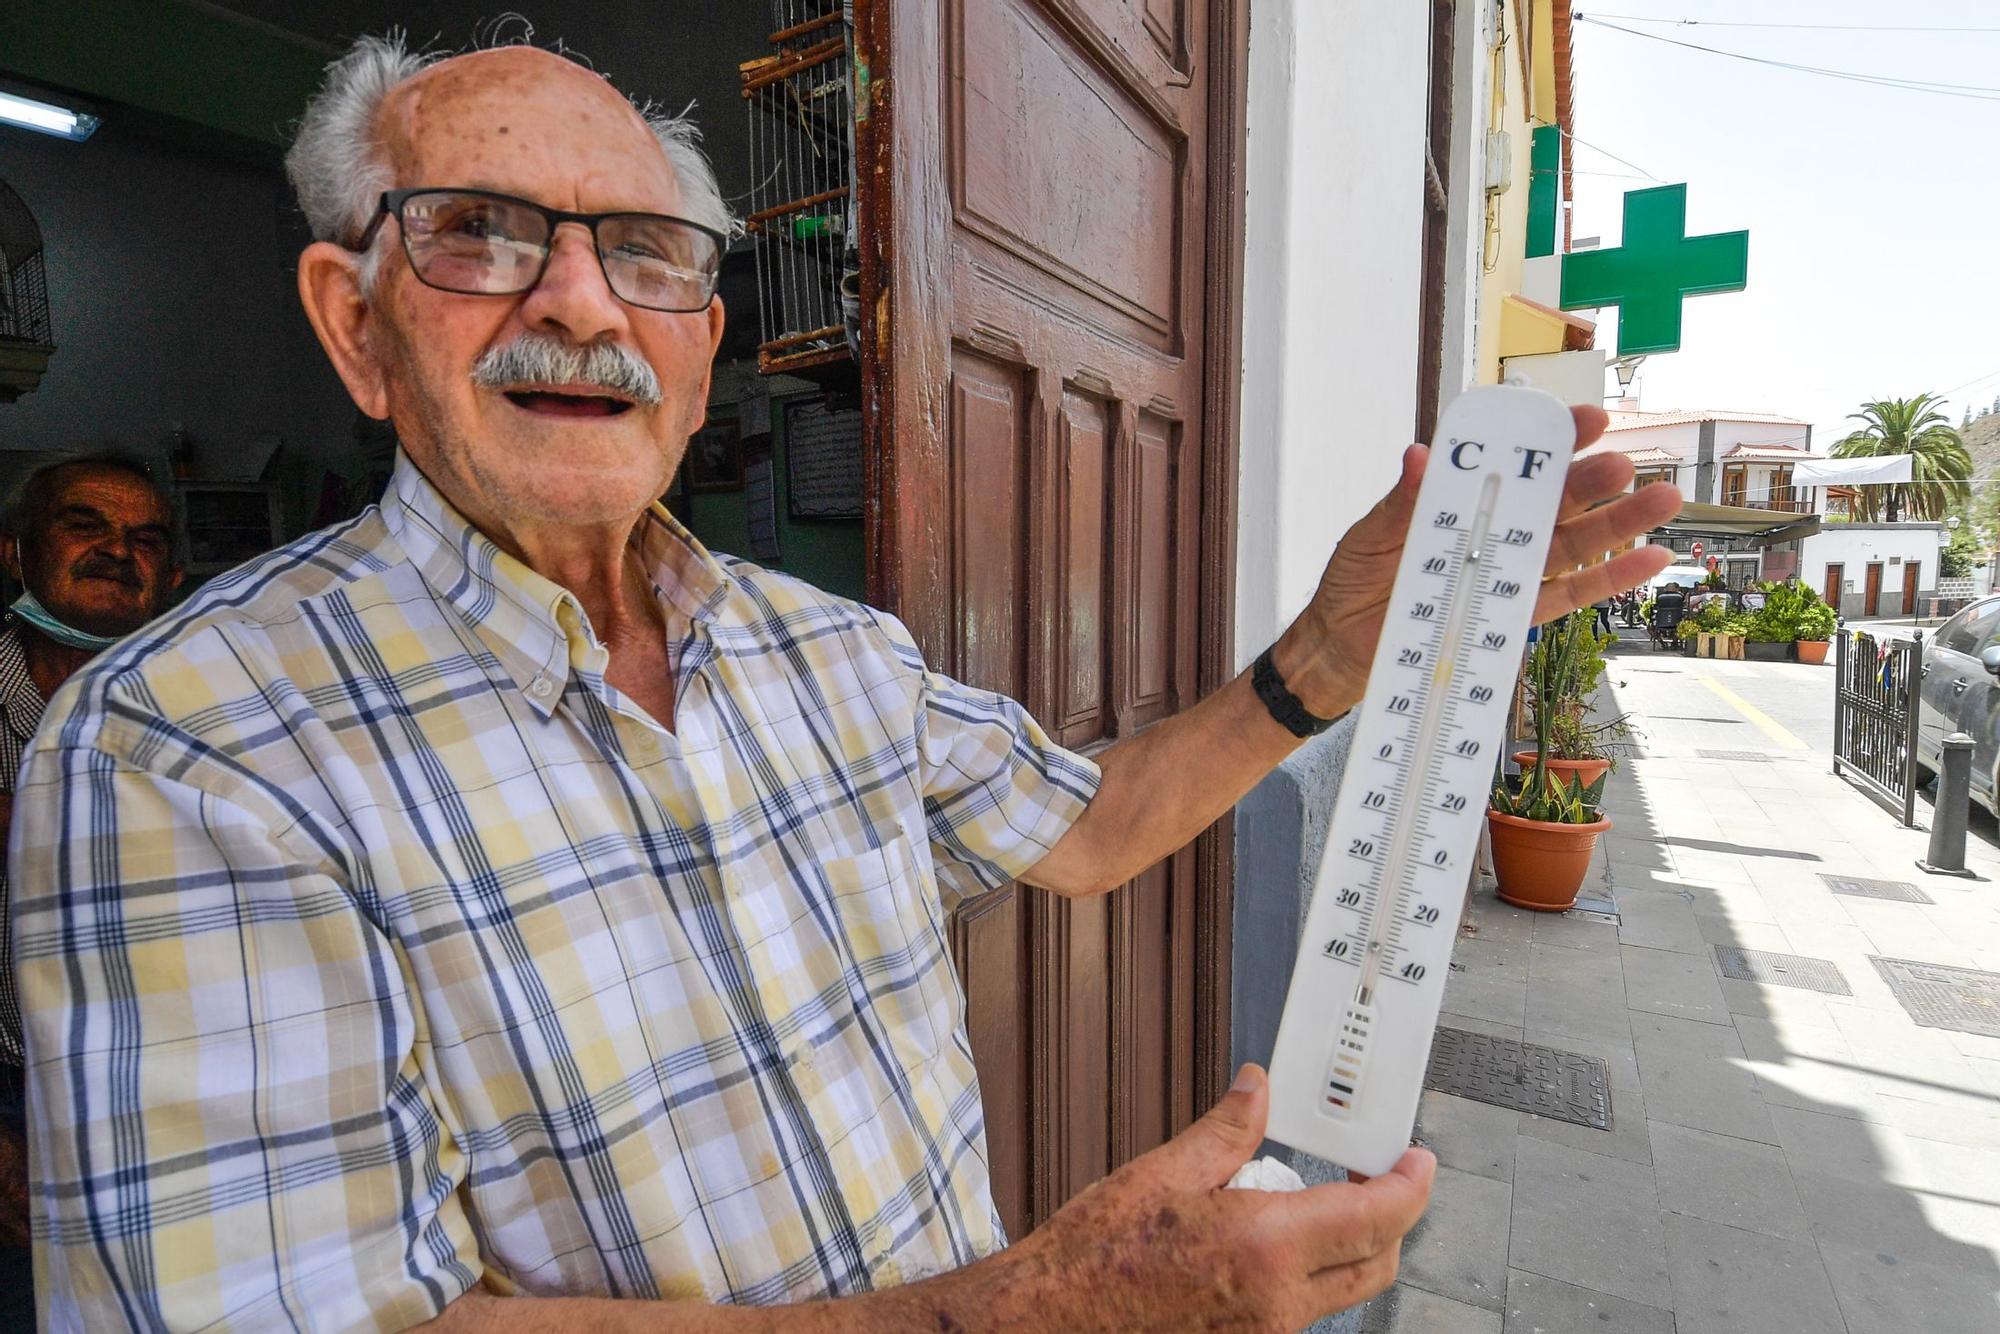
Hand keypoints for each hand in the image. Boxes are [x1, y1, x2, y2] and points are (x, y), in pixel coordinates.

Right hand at [1009, 1065, 1435, 1329]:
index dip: (1412, 1185)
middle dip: (1392, 1216)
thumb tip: (1259, 1088)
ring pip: (1342, 1290)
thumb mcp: (1161, 1174)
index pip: (1378, 1217)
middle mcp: (1279, 1302)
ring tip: (1301, 1201)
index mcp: (1265, 1247)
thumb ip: (1227, 1130)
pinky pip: (1302, 1310)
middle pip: (1377, 1262)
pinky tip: (1263, 1243)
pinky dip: (1306, 1273)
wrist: (1051, 1321)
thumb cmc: (1093, 1258)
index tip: (1416, 1159)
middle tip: (1372, 1173)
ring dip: (1346, 1245)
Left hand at [1275, 406, 1681, 716]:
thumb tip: (1419, 455)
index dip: (1550, 442)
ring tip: (1661, 499)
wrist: (1340, 647)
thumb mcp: (1371, 536)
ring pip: (1571, 545)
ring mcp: (1506, 575)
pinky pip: (1565, 597)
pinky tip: (1648, 559)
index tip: (1585, 420)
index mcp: (1462, 503)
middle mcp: (1493, 534)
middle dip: (1592, 481)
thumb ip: (1402, 502)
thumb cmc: (1354, 583)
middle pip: (1553, 503)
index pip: (1513, 466)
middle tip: (1625, 463)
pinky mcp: (1511, 618)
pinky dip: (1609, 580)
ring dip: (1618, 524)